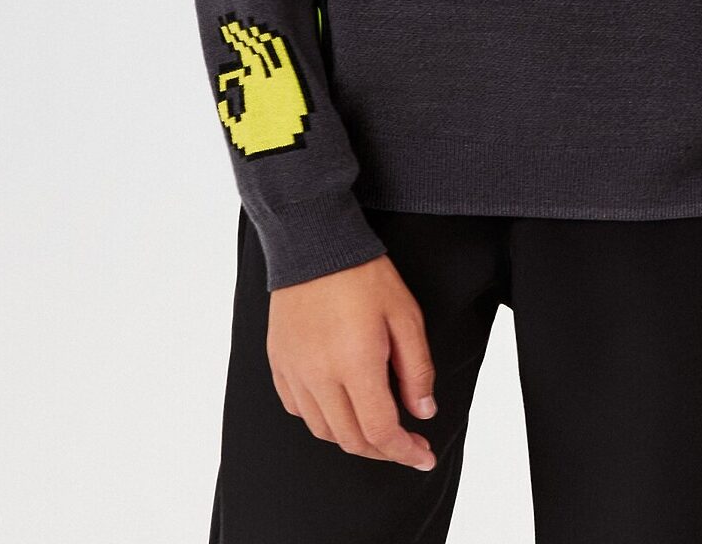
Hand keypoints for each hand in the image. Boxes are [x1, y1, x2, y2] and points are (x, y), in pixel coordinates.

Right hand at [268, 253, 438, 470]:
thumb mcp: (405, 315)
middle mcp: (320, 375)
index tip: (423, 456)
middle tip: (406, 444)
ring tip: (375, 426)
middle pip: (351, 439)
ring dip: (353, 438)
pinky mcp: (279, 364)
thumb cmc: (363, 275)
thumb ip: (416, 369)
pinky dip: (322, 420)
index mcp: (355, 363)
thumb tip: (422, 412)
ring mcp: (294, 372)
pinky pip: (299, 410)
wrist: (314, 243)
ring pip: (324, 431)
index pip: (380, 430)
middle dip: (383, 450)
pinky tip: (339, 407)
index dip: (404, 451)